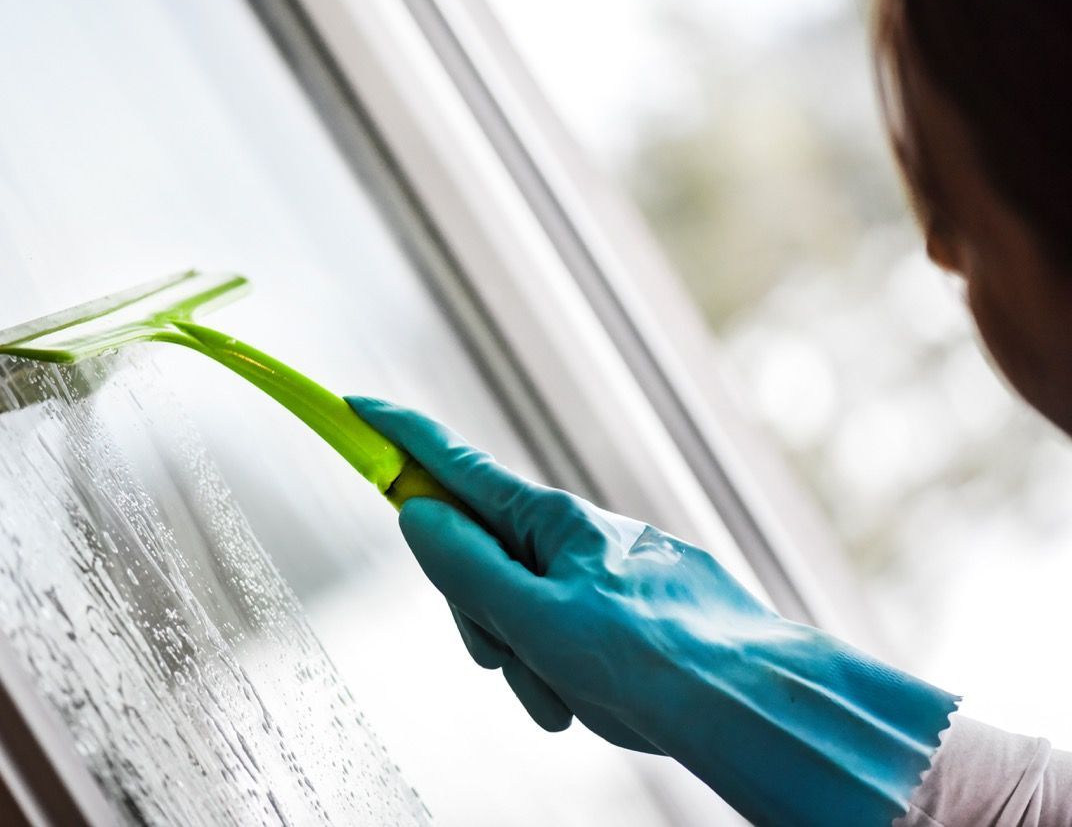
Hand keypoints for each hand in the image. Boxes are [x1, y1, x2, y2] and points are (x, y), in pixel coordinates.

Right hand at [348, 397, 958, 826]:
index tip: (355, 407)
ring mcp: (603, 569)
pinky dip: (563, 667)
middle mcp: (575, 534)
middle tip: (504, 656)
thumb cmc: (654, 660)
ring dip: (526, 658)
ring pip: (522, 605)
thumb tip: (419, 512)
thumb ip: (469, 568)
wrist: (753, 702)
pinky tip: (592, 696)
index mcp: (550, 521)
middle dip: (478, 614)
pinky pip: (566, 630)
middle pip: (480, 554)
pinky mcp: (629, 604)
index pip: (454, 465)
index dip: (398, 437)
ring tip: (567, 696)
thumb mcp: (537, 619)